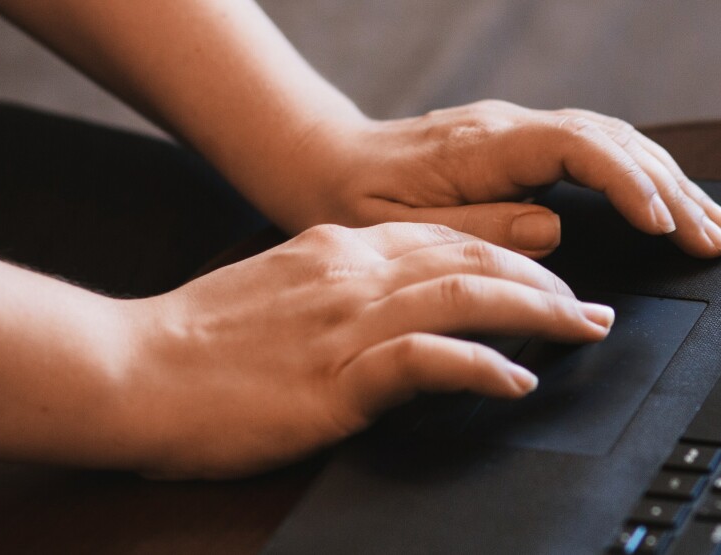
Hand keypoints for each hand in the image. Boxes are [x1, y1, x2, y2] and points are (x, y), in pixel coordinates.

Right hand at [112, 222, 612, 478]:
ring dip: (539, 313)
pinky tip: (516, 383)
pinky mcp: (336, 378)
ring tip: (581, 332)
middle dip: (545, 282)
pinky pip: (428, 360)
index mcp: (336, 250)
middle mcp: (351, 273)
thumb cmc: (193, 346)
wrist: (128, 370)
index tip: (551, 279)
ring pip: (468, 295)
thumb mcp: (276, 295)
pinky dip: (482, 367)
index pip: (447, 237)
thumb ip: (337, 292)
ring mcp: (346, 323)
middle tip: (592, 311)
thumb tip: (393, 313)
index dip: (512, 255)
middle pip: (474, 258)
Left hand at [235, 100, 720, 258]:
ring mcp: (521, 132)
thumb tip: (552, 229)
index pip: (578, 148)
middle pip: (613, 142)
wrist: (323, 164)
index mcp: (484, 144)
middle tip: (714, 241)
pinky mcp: (525, 146)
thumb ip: (479, 230)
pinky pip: (599, 150)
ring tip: (713, 225)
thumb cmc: (353, 202)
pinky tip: (670, 202)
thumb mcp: (402, 231)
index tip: (661, 226)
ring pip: (615, 142)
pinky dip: (643, 176)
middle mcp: (510, 127)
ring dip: (669, 183)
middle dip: (672, 191)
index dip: (627, 185)